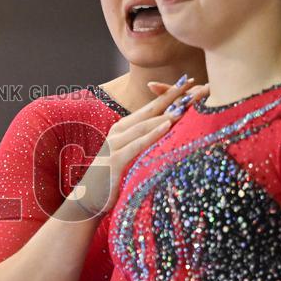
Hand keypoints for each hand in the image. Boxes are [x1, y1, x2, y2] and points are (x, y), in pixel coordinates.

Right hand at [73, 76, 197, 215]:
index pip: (150, 107)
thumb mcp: (130, 156)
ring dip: (166, 113)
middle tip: (193, 84)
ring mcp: (115, 145)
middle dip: (173, 96)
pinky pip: (137, 144)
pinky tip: (167, 126)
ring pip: (145, 125)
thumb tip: (169, 136)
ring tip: (185, 104)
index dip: (169, 94)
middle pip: (150, 110)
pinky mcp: (114, 161)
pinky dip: (153, 134)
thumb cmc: (113, 179)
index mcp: (123, 129)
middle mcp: (118, 132)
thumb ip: (144, 143)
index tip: (188, 81)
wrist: (88, 199)